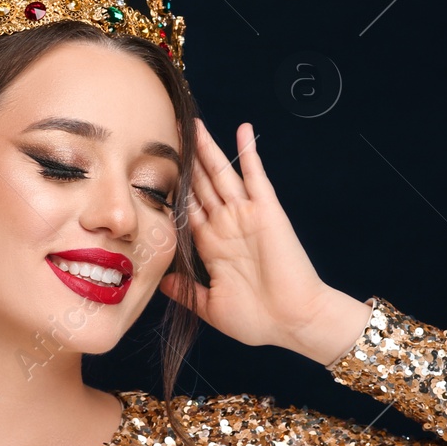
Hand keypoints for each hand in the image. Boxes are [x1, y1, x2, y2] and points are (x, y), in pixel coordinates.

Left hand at [157, 118, 336, 349]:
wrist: (294, 322)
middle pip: (199, 184)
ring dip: (208, 149)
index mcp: (211, 245)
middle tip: (168, 131)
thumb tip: (162, 282)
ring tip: (194, 123)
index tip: (153, 167)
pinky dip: (250, 152)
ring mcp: (246, 215)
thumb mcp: (210, 306)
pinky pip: (256, 176)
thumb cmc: (258, 320)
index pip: (186, 207)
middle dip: (185, 160)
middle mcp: (226, 225)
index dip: (172, 187)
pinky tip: (243, 129)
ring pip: (221, 174)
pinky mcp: (267, 211)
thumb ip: (186, 290)